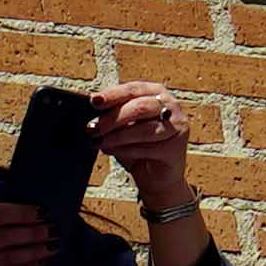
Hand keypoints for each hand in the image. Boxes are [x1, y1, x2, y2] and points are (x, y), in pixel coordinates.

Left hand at [87, 78, 193, 220]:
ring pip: (143, 129)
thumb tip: (88, 102)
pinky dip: (124, 150)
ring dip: (117, 136)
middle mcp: (171, 106)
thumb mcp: (120, 125)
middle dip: (112, 118)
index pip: (133, 89)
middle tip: (92, 127)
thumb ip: (110, 112)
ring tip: (100, 142)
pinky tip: (110, 150)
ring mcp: (177, 126)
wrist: (154, 176)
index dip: (112, 94)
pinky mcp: (176, 148)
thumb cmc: (137, 145)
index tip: (94, 101)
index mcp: (156, 93)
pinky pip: (147, 148)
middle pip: (139, 107)